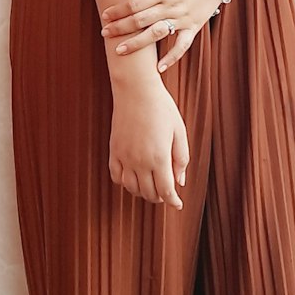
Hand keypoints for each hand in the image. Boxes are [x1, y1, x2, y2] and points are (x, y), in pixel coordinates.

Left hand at [100, 0, 223, 72]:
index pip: (134, 4)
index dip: (118, 11)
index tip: (105, 15)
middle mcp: (172, 6)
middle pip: (140, 21)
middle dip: (120, 28)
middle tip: (104, 33)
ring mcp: (183, 18)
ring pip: (156, 34)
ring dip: (137, 44)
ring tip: (119, 50)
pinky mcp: (194, 27)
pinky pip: (182, 46)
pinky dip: (171, 58)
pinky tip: (159, 68)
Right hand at [110, 79, 188, 208]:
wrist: (135, 90)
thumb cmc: (162, 108)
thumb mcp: (179, 131)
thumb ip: (181, 159)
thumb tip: (180, 182)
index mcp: (159, 157)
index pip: (166, 191)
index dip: (173, 201)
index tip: (178, 204)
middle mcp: (140, 161)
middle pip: (149, 193)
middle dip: (160, 197)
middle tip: (167, 193)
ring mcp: (125, 157)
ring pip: (132, 189)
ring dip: (143, 192)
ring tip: (151, 187)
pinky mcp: (114, 151)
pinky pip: (116, 177)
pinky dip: (124, 183)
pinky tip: (133, 178)